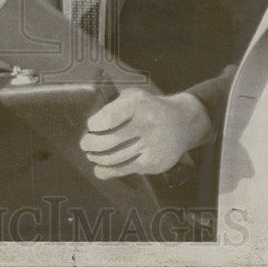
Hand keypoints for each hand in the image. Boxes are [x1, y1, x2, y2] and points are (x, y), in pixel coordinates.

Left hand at [79, 89, 212, 179]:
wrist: (183, 122)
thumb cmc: (150, 107)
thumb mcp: (134, 96)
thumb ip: (112, 103)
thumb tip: (91, 119)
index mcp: (139, 104)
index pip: (109, 118)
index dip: (95, 124)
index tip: (91, 125)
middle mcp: (147, 124)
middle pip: (110, 140)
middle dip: (91, 144)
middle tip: (84, 144)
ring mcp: (152, 145)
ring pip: (116, 157)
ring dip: (97, 158)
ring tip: (91, 155)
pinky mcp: (154, 162)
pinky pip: (125, 169)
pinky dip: (108, 171)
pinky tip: (98, 169)